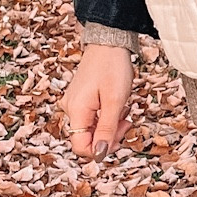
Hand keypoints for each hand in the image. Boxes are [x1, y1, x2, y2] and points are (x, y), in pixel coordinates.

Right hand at [61, 44, 134, 158]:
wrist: (108, 42)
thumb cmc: (112, 67)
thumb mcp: (115, 101)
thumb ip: (107, 129)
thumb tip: (100, 154)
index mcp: (76, 111)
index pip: (81, 148)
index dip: (101, 150)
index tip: (119, 138)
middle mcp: (71, 109)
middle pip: (88, 139)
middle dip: (110, 136)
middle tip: (126, 122)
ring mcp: (75, 104)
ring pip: (92, 129)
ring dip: (110, 125)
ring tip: (122, 110)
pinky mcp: (80, 99)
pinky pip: (92, 117)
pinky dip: (106, 116)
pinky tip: (116, 106)